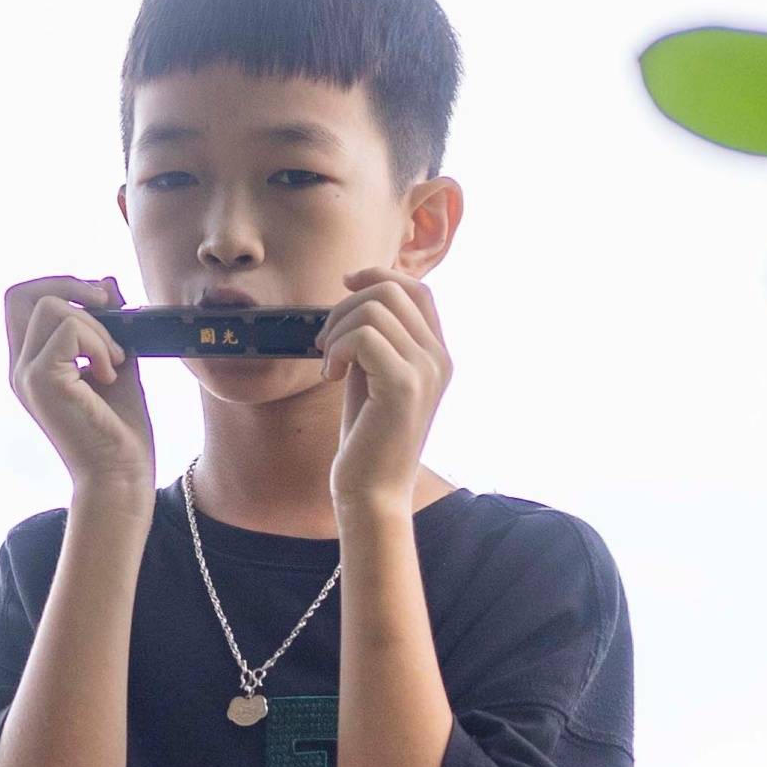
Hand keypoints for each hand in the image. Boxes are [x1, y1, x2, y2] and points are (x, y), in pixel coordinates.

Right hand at [2, 274, 157, 506]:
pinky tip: (111, 374)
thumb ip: (108, 325)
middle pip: (20, 293)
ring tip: (115, 362)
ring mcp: (26, 375)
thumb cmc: (120, 429)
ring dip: (96, 326)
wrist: (121, 476)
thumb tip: (106, 281)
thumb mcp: (116, 362)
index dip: (60, 285)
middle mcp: (20, 367)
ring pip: (51, 306)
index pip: (22, 300)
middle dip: (68, 285)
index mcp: (31, 363)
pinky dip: (100, 345)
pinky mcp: (42, 382)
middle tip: (107, 307)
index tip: (102, 302)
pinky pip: (69, 330)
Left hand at [322, 268, 446, 515]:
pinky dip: (337, 348)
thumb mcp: (374, 375)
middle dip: (347, 306)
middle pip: (394, 290)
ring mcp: (427, 371)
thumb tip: (357, 292)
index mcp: (438, 355)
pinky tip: (331, 376)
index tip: (345, 287)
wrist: (371, 491)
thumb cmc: (367, 435)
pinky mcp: (404, 386)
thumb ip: (377, 339)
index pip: (418, 289)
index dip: (379, 275)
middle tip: (326, 343)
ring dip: (337, 328)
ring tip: (329, 362)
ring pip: (375, 308)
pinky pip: (364, 336)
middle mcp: (440, 359)